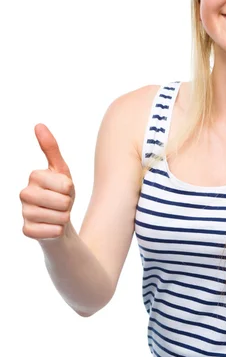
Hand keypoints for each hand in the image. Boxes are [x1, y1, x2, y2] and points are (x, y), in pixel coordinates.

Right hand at [20, 124, 75, 240]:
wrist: (57, 220)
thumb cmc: (60, 193)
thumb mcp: (61, 170)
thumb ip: (51, 148)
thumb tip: (38, 124)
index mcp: (34, 176)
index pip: (66, 184)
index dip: (70, 189)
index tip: (63, 189)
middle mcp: (24, 193)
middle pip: (63, 202)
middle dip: (68, 205)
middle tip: (61, 204)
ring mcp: (24, 213)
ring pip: (60, 217)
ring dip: (64, 218)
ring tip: (57, 215)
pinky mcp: (27, 230)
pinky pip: (53, 231)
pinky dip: (58, 230)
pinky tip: (51, 227)